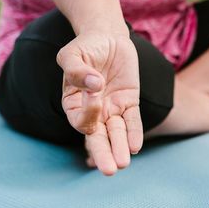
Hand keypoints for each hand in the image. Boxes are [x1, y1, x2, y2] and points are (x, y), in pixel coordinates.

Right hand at [56, 32, 141, 175]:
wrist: (107, 37)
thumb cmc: (85, 47)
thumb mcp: (72, 54)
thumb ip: (76, 69)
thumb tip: (93, 85)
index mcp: (73, 102)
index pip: (80, 119)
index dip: (88, 113)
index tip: (95, 92)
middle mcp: (92, 111)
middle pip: (97, 137)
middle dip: (103, 153)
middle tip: (109, 170)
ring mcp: (112, 108)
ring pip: (116, 133)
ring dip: (120, 148)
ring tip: (123, 164)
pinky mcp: (129, 101)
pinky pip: (132, 120)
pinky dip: (134, 133)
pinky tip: (136, 146)